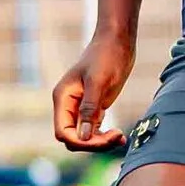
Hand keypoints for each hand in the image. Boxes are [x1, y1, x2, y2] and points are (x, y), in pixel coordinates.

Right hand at [53, 27, 136, 151]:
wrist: (117, 42)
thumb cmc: (106, 56)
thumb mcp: (98, 82)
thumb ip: (89, 109)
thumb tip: (83, 137)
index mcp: (63, 98)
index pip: (63, 132)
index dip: (80, 142)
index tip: (102, 139)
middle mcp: (68, 105)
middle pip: (73, 138)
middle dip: (92, 143)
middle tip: (116, 137)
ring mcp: (80, 108)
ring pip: (84, 137)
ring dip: (101, 142)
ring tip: (121, 137)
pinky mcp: (94, 108)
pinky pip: (94, 130)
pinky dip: (105, 136)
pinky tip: (120, 136)